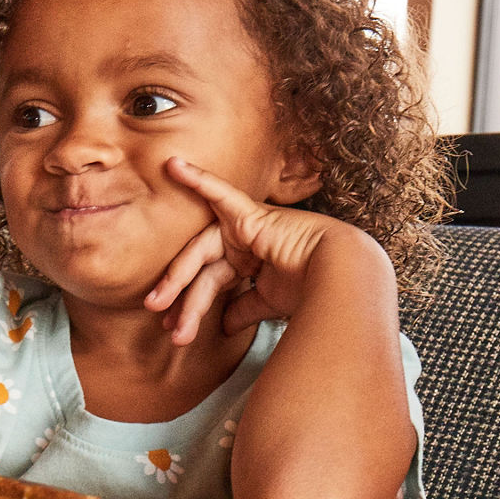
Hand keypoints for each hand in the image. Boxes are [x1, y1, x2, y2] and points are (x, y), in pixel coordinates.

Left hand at [145, 156, 349, 343]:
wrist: (340, 278)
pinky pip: (219, 193)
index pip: (211, 284)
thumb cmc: (311, 289)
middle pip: (202, 272)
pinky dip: (198, 178)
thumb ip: (242, 310)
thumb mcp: (266, 303)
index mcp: (247, 263)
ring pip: (201, 254)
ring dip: (179, 279)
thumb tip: (222, 327)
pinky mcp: (248, 214)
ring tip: (159, 307)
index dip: (192, 308)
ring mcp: (243, 227)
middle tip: (161, 325)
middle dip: (181, 299)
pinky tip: (173, 166)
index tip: (174, 331)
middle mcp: (241, 243)